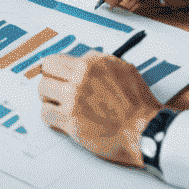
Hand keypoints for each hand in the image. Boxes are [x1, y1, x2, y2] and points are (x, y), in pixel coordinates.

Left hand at [37, 50, 161, 166]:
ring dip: (48, 98)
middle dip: (50, 79)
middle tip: (54, 90)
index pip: (60, 58)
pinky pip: (46, 113)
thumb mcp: (124, 70)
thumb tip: (85, 62)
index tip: (57, 76)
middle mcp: (81, 76)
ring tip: (57, 106)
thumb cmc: (138, 104)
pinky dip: (50, 117)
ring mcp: (74, 98)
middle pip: (47, 69)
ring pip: (42, 90)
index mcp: (93, 62)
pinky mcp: (71, 120)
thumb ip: (100, 63)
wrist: (145, 130)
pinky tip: (59, 120)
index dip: (58, 70)